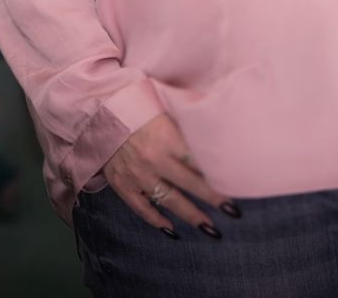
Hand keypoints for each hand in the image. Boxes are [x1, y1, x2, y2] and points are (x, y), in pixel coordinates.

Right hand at [102, 112, 237, 236]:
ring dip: (191, 215)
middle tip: (233, 212)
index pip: (198, 160)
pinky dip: (156, 220)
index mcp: (166, 136)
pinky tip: (171, 230)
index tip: (236, 184)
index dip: (217, 174)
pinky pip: (141, 208)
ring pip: (169, 200)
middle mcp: (153, 159)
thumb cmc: (139, 107)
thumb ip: (185, 126)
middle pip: (189, 183)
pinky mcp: (122, 184)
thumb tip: (214, 136)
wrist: (101, 113)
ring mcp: (137, 175)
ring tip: (210, 229)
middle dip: (213, 198)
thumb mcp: (165, 110)